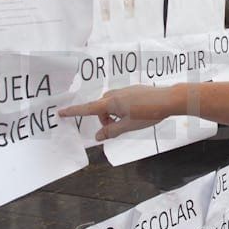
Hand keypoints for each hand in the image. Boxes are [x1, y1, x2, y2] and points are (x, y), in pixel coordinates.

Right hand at [59, 85, 177, 139]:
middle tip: (118, 128)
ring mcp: (123, 91)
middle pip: (100, 109)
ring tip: (130, 121)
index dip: (73, 111)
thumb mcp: (128, 126)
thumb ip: (111, 131)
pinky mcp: (131, 90)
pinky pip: (120, 101)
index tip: (60, 112)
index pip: (88, 109)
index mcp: (111, 103)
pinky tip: (136, 113)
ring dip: (114, 115)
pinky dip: (121, 110)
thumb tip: (98, 137)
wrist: (168, 99)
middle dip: (105, 120)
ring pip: (110, 105)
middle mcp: (114, 94)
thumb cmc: (148, 113)